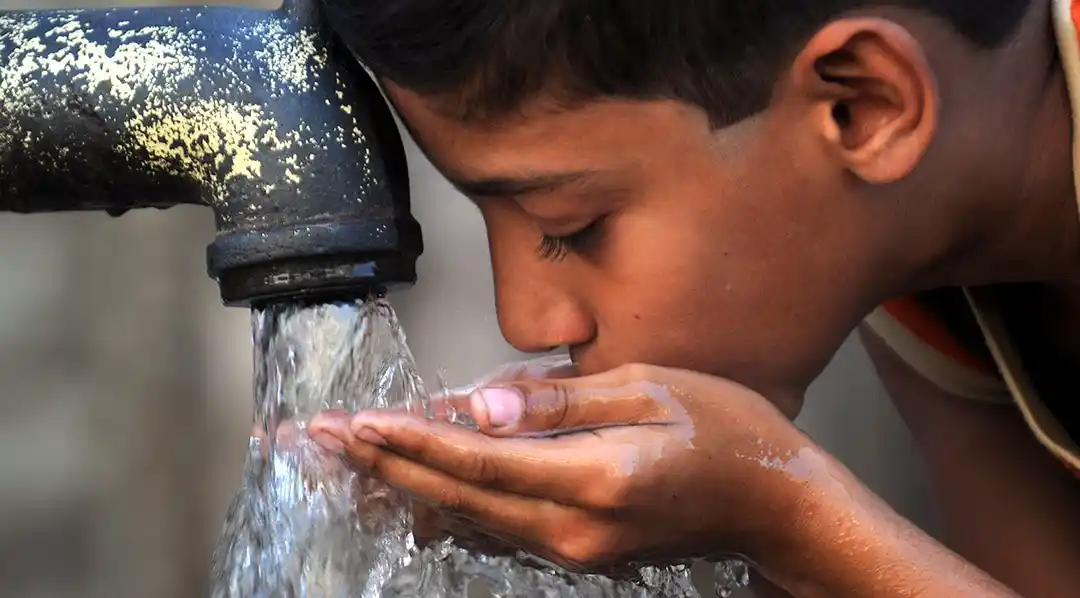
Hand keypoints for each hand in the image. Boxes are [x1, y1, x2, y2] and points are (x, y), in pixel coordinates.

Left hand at [309, 361, 816, 573]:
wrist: (776, 505)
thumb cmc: (728, 433)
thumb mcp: (649, 388)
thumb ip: (558, 401)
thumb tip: (482, 405)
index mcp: (597, 476)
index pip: (480, 459)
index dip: (413, 442)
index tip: (358, 425)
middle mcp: (576, 526)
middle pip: (458, 497)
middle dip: (385, 467)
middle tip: (324, 442)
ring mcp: (577, 549)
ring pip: (469, 519)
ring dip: (405, 489)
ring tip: (349, 464)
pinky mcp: (580, 552)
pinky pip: (497, 529)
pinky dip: (449, 508)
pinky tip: (413, 496)